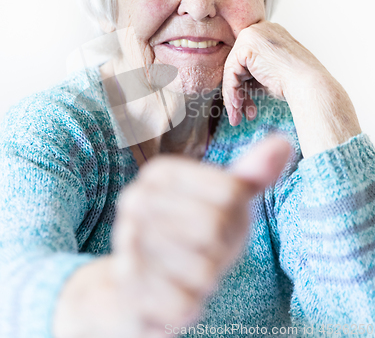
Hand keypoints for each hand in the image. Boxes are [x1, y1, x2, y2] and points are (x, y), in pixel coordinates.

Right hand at [108, 136, 290, 336]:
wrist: (135, 283)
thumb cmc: (187, 236)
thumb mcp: (220, 202)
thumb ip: (250, 175)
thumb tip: (284, 142)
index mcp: (161, 172)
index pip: (232, 192)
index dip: (235, 219)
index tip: (214, 224)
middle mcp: (137, 199)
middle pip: (215, 228)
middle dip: (219, 251)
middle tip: (200, 252)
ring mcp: (127, 241)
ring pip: (203, 271)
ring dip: (203, 281)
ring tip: (183, 272)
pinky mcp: (127, 286)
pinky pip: (185, 305)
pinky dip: (187, 307)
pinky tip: (168, 294)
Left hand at [222, 21, 327, 124]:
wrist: (309, 84)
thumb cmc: (296, 83)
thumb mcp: (270, 74)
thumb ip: (253, 72)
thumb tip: (234, 84)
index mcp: (268, 33)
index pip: (246, 60)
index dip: (243, 83)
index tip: (242, 104)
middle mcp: (259, 30)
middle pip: (237, 65)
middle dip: (237, 92)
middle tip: (238, 113)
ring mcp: (251, 35)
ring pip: (232, 70)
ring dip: (233, 96)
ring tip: (237, 117)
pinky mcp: (245, 46)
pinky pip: (230, 73)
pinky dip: (231, 92)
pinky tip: (237, 107)